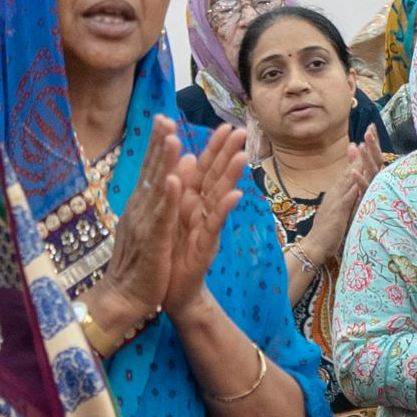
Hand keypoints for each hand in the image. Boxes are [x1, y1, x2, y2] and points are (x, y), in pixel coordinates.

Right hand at [91, 120, 185, 339]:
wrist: (124, 298)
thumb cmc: (140, 262)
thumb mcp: (151, 226)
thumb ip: (158, 199)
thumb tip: (171, 172)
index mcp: (143, 204)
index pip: (152, 168)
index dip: (157, 142)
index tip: (164, 117)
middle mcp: (141, 208)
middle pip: (153, 170)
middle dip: (160, 143)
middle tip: (167, 116)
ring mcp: (146, 223)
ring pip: (158, 188)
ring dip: (165, 162)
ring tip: (173, 138)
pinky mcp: (154, 242)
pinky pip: (163, 217)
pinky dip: (169, 198)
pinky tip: (175, 181)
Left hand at [166, 124, 247, 317]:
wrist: (173, 290)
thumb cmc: (173, 253)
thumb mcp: (173, 215)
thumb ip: (182, 188)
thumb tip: (185, 157)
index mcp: (191, 201)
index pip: (204, 168)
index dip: (214, 148)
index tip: (225, 125)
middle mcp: (202, 210)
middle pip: (216, 176)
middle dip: (227, 154)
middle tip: (241, 131)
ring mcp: (206, 226)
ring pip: (220, 196)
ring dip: (231, 176)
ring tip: (243, 156)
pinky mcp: (205, 245)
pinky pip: (215, 224)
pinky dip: (224, 209)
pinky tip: (234, 195)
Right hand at [303, 128, 385, 265]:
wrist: (315, 245)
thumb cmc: (328, 230)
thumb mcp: (339, 211)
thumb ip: (345, 200)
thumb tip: (353, 190)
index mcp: (337, 193)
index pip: (348, 172)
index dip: (355, 158)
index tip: (362, 143)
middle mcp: (336, 193)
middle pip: (349, 171)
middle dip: (357, 154)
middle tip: (365, 137)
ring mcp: (336, 201)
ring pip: (348, 179)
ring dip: (356, 164)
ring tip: (364, 151)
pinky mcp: (338, 211)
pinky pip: (347, 197)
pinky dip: (353, 187)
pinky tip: (359, 179)